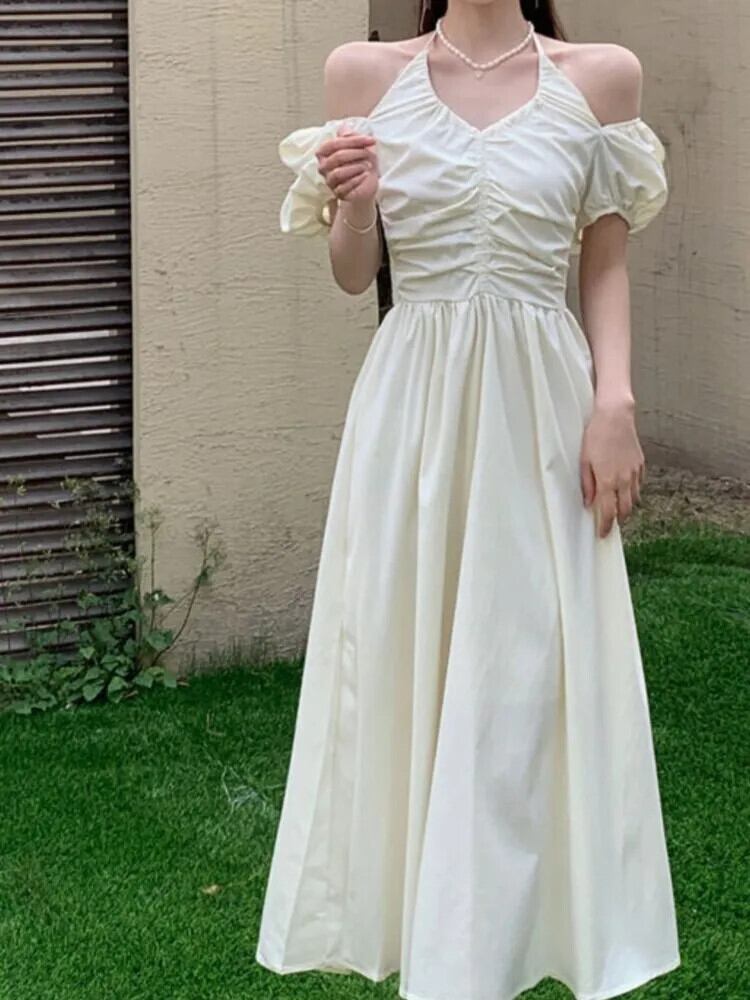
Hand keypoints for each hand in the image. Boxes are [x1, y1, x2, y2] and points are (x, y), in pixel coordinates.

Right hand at [315, 124, 378, 206]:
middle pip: (337, 157)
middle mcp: (323, 167)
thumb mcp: (359, 146)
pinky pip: (344, 187)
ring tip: (368, 165)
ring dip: (356, 167)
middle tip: (370, 154)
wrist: (367, 184)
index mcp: (324, 152)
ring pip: (338, 173)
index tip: (371, 140)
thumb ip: (351, 136)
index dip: (354, 140)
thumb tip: (345, 128)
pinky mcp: (338, 193)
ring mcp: (329, 181)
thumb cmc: (361, 162)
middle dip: (356, 154)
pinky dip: (357, 180)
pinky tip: (366, 175)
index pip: (334, 144)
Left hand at [579, 398, 644, 538]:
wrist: (615, 416)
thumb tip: (588, 503)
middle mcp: (625, 479)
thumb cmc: (595, 436)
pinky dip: (632, 490)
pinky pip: (639, 484)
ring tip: (616, 507)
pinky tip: (624, 488)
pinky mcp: (641, 463)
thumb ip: (587, 484)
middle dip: (618, 519)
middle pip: (625, 509)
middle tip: (609, 523)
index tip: (603, 535)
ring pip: (635, 498)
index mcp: (608, 481)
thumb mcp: (584, 461)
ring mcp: (635, 472)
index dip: (605, 526)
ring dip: (626, 506)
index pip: (608, 512)